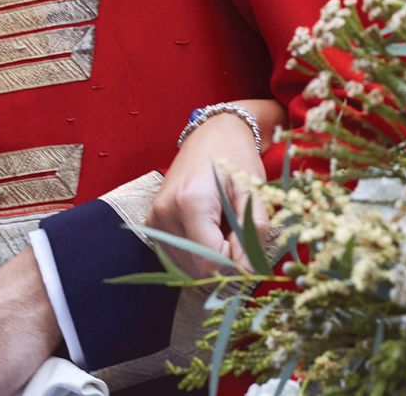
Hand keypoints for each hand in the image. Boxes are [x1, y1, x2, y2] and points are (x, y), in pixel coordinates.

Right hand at [147, 100, 283, 278]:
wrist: (212, 134)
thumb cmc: (235, 157)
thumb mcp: (253, 191)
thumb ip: (252, 232)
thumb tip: (248, 272)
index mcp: (190, 202)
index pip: (208, 262)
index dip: (233, 264)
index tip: (246, 244)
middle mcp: (164, 213)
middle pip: (196, 268)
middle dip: (222, 260)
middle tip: (235, 231)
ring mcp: (155, 218)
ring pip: (185, 266)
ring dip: (209, 256)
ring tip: (221, 225)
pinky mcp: (153, 222)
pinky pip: (176, 256)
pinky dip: (196, 251)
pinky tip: (207, 227)